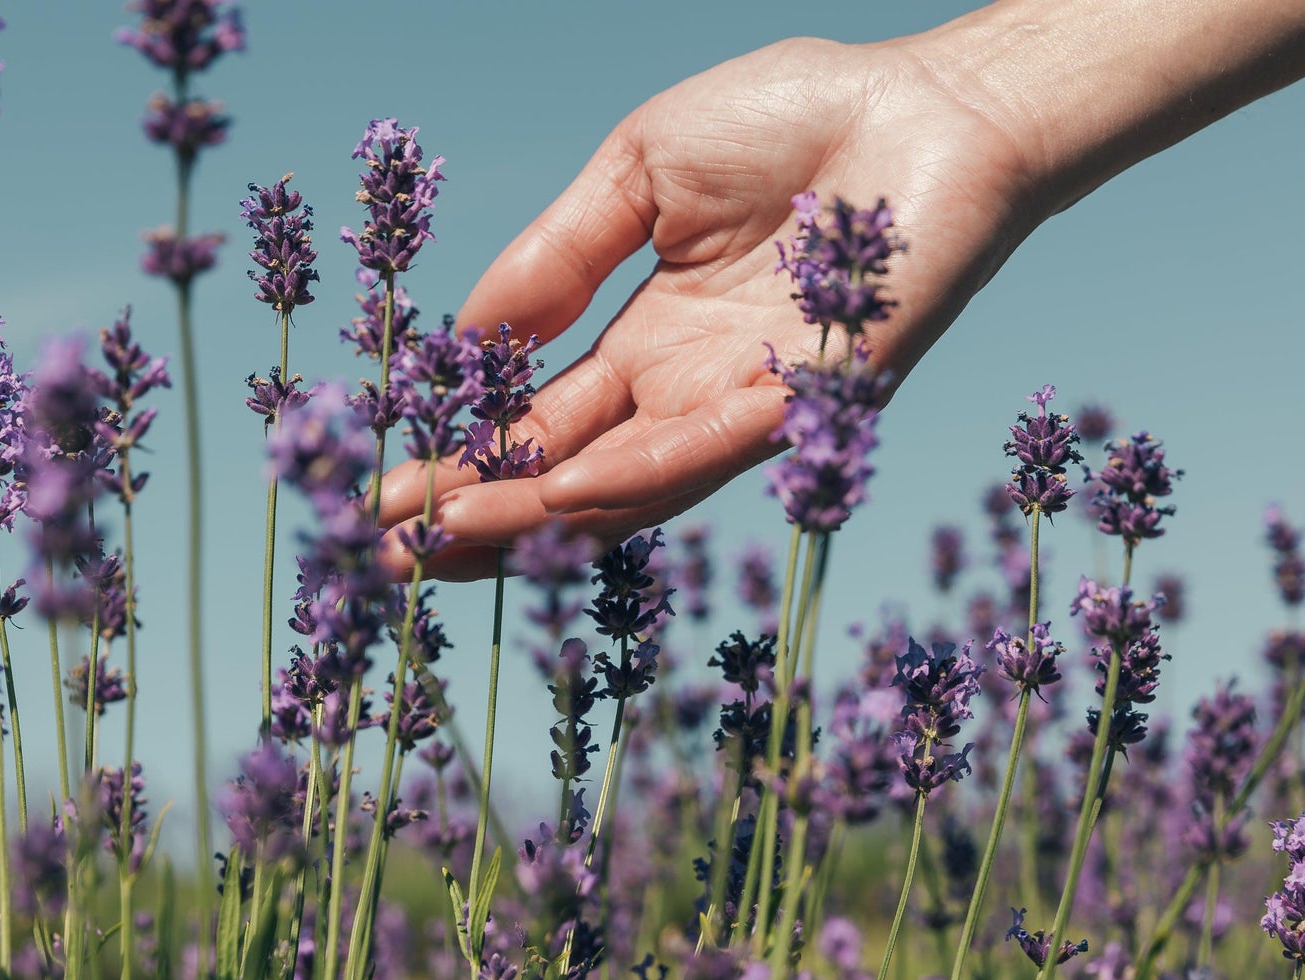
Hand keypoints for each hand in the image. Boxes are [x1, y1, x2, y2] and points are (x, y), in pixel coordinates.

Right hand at [377, 33, 1044, 578]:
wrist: (926, 101)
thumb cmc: (794, 122)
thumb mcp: (638, 175)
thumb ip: (556, 258)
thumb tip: (465, 341)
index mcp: (647, 344)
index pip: (538, 424)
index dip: (459, 460)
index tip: (378, 494)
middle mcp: (690, 395)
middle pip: (567, 478)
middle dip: (476, 516)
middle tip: (386, 552)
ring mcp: (749, 410)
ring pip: (629, 490)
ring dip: (537, 516)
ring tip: (447, 538)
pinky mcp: (815, 404)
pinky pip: (720, 452)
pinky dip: (641, 475)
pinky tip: (564, 493)